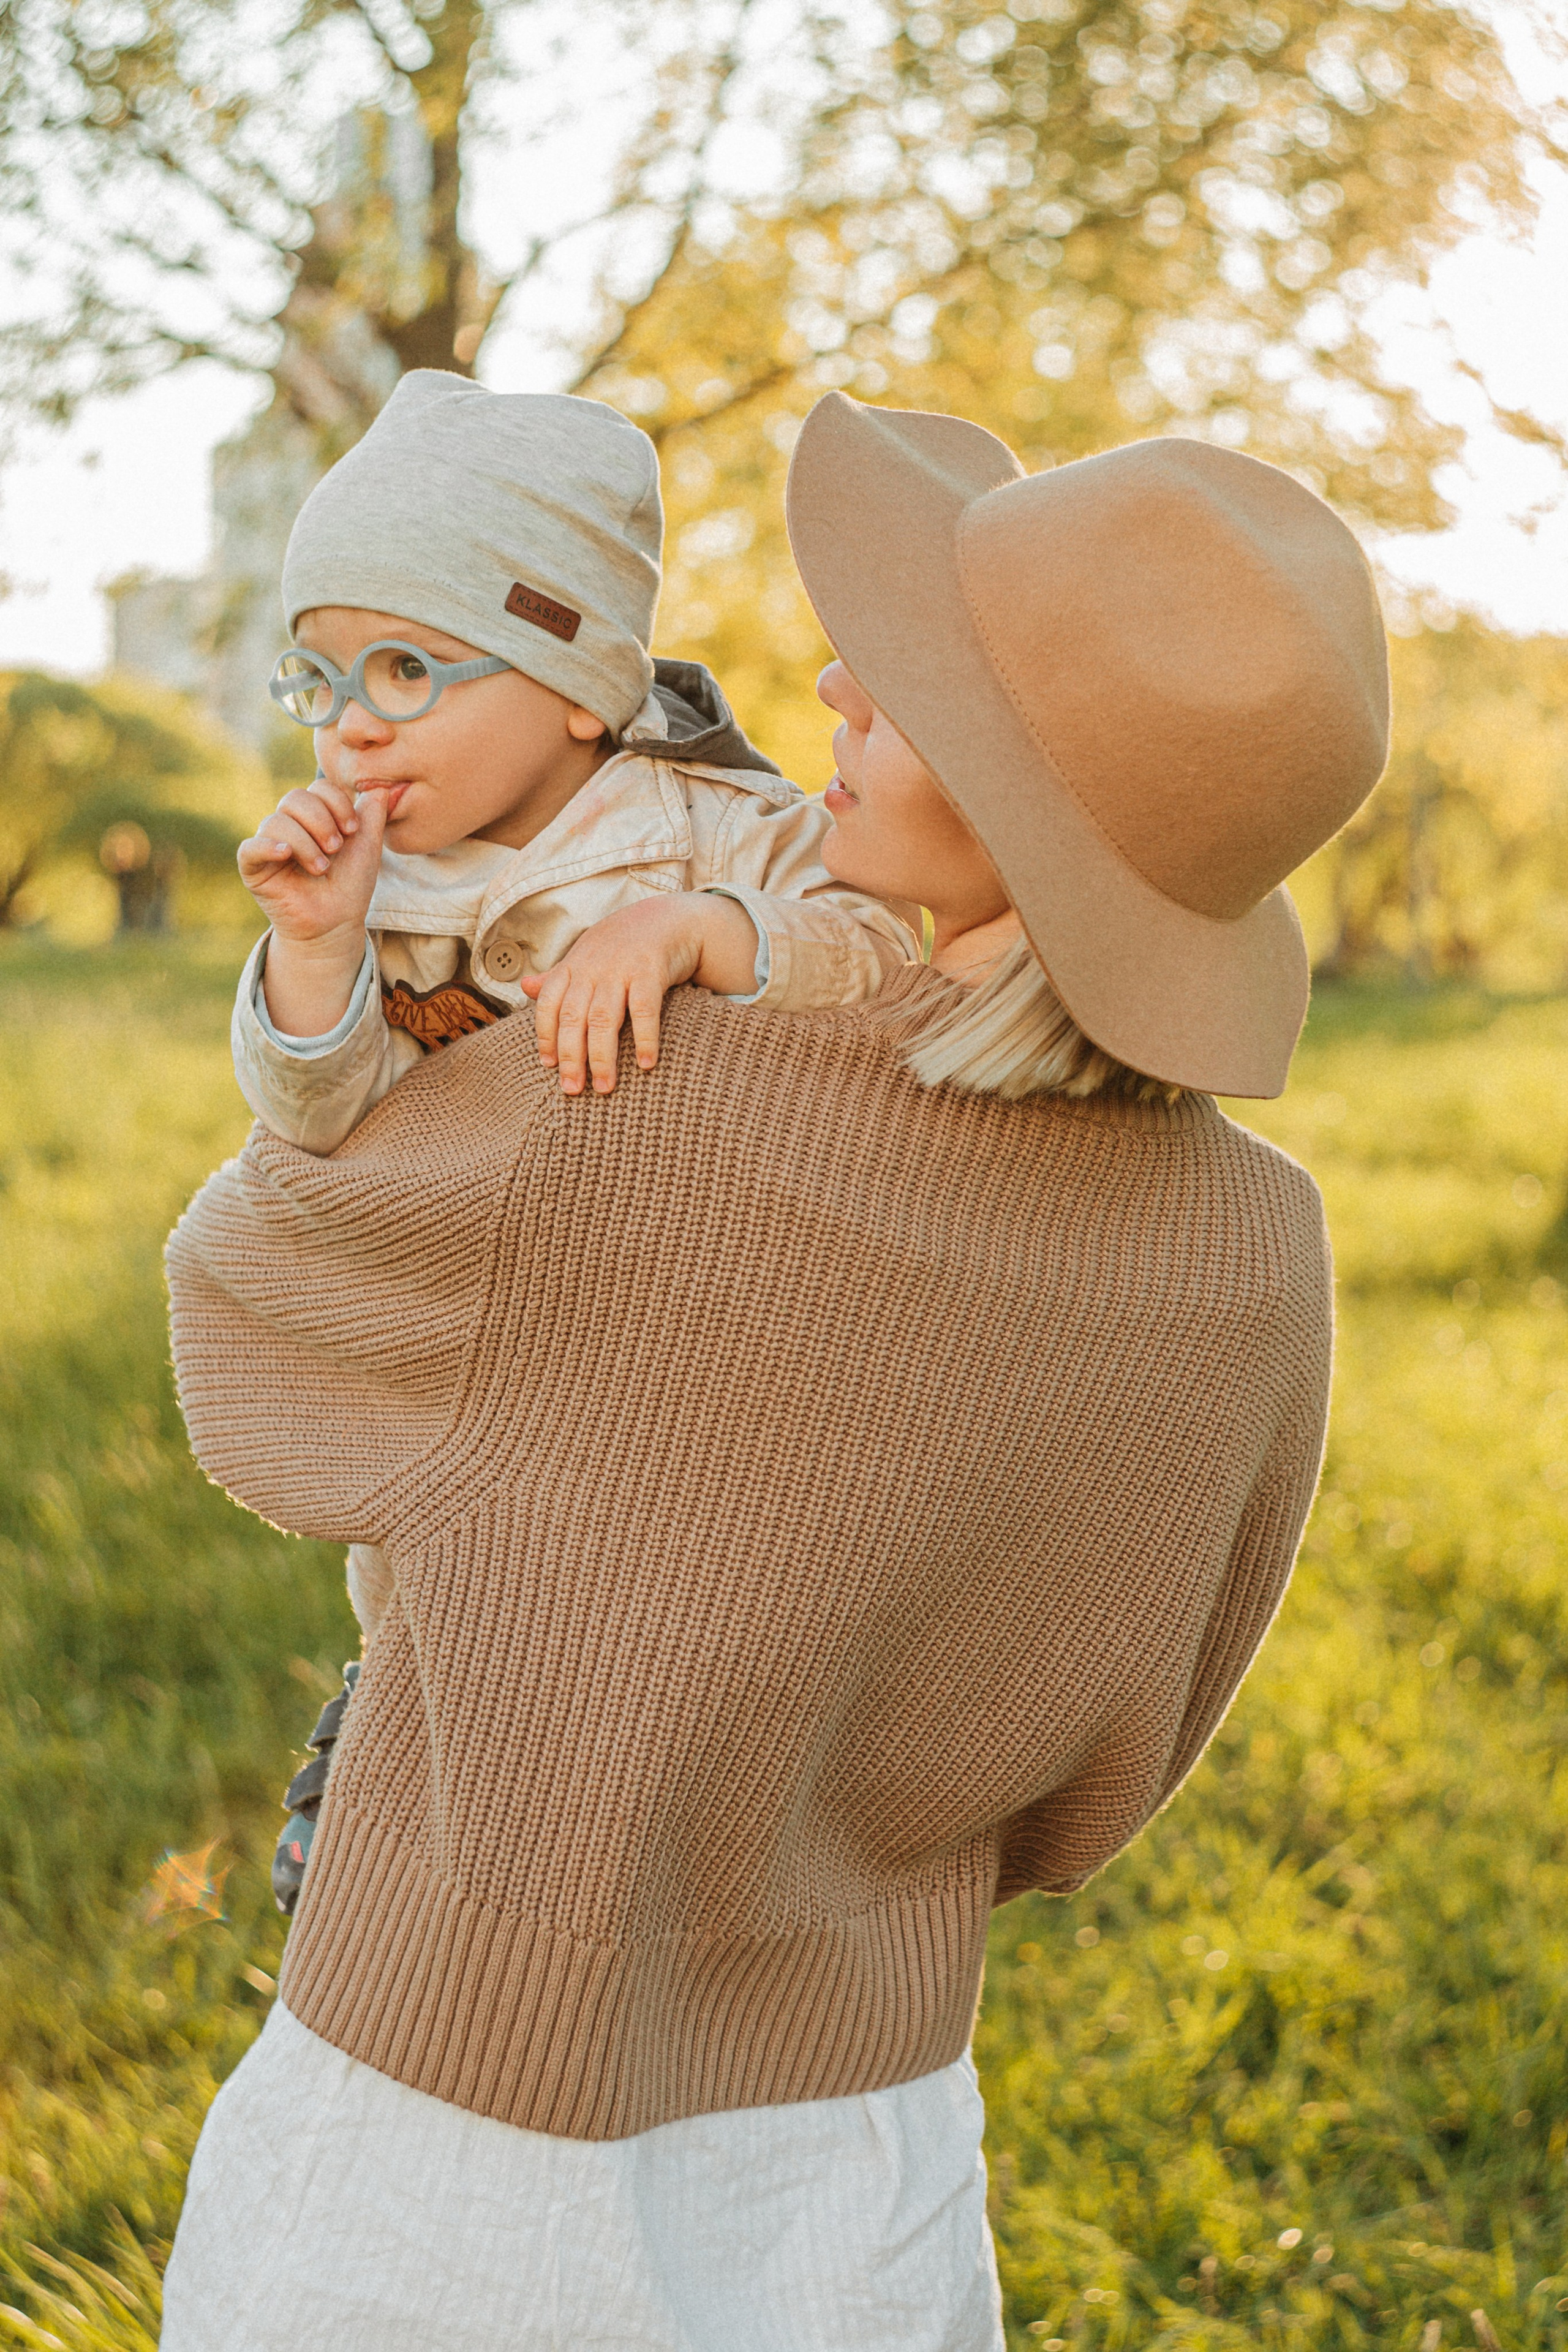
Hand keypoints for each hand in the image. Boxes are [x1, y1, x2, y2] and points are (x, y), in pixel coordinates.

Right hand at [238, 780, 388, 1036]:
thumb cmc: (350, 885)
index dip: (337, 803)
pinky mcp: (253, 867)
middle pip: (295, 798)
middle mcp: (288, 824)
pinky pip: (250, 847)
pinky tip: (285, 854)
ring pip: (276, 821)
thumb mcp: (367, 847)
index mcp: (314, 815)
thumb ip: (374, 815)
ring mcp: (268, 844)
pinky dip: (267, 846)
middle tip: (336, 849)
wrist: (335, 924)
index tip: (353, 829)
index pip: (318, 788)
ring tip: (321, 869)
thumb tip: (380, 787)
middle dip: (321, 821)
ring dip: (305, 843)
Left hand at [521, 893, 759, 1094]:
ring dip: (603, 1056)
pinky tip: (646, 1064)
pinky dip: (645, 1037)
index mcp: (573, 966)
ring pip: (603, 1018)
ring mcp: (621, 969)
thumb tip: (524, 987)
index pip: (549, 1004)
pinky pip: (645, 1009)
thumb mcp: (584, 956)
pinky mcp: (651, 971)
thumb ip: (557, 977)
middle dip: (571, 1056)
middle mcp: (592, 968)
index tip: (548, 1065)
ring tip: (603, 1087)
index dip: (546, 1036)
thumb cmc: (620, 945)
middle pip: (573, 1017)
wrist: (666, 918)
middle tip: (572, 1089)